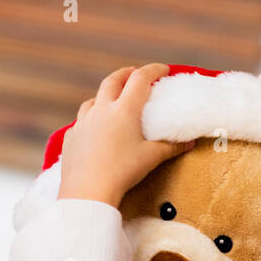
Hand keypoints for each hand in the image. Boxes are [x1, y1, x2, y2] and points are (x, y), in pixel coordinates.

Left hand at [58, 63, 192, 207]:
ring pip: (93, 99)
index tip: (163, 69)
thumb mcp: (151, 158)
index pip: (140, 79)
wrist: (88, 191)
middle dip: (125, 74)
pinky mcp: (71, 136)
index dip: (153, 70)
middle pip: (112, 81)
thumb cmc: (123, 172)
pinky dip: (91, 118)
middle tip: (134, 74)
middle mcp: (101, 110)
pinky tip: (95, 128)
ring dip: (104, 95)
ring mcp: (83, 122)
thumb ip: (171, 147)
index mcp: (124, 110)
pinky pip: (81, 121)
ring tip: (112, 100)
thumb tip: (190, 143)